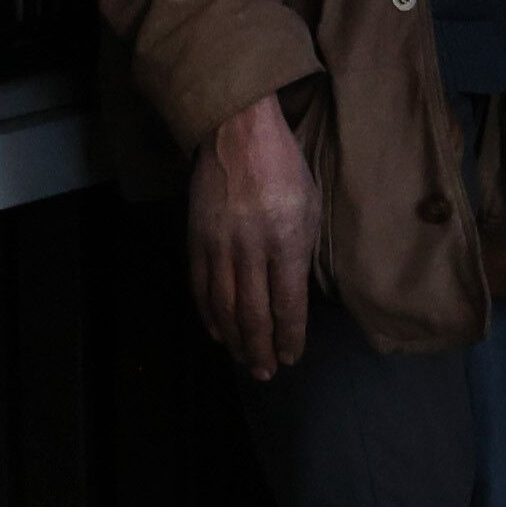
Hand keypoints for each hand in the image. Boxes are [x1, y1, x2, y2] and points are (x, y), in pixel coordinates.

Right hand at [187, 86, 321, 382]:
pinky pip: (200, 288)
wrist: (237, 133)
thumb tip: (292, 298)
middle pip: (253, 314)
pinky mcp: (196, 240)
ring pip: (224, 307)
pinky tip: (218, 332)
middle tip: (265, 373)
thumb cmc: (283, 169)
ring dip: (235, 340)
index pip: (287, 305)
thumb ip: (300, 254)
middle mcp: (250, 249)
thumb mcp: (309, 208)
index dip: (289, 338)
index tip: (291, 358)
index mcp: (286, 241)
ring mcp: (219, 246)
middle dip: (260, 349)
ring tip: (244, 360)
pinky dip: (208, 315)